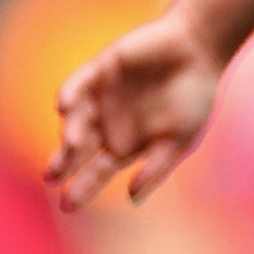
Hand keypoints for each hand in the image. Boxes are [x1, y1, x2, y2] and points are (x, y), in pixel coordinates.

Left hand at [44, 9, 225, 209]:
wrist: (201, 48)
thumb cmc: (194, 95)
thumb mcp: (180, 138)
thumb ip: (157, 167)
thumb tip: (132, 198)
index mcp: (125, 143)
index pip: (97, 170)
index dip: (82, 187)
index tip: (67, 205)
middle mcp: (107, 122)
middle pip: (78, 149)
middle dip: (63, 163)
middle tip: (52, 177)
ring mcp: (101, 96)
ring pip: (75, 119)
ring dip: (69, 131)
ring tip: (71, 143)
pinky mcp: (100, 69)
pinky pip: (77, 84)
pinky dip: (69, 94)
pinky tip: (64, 107)